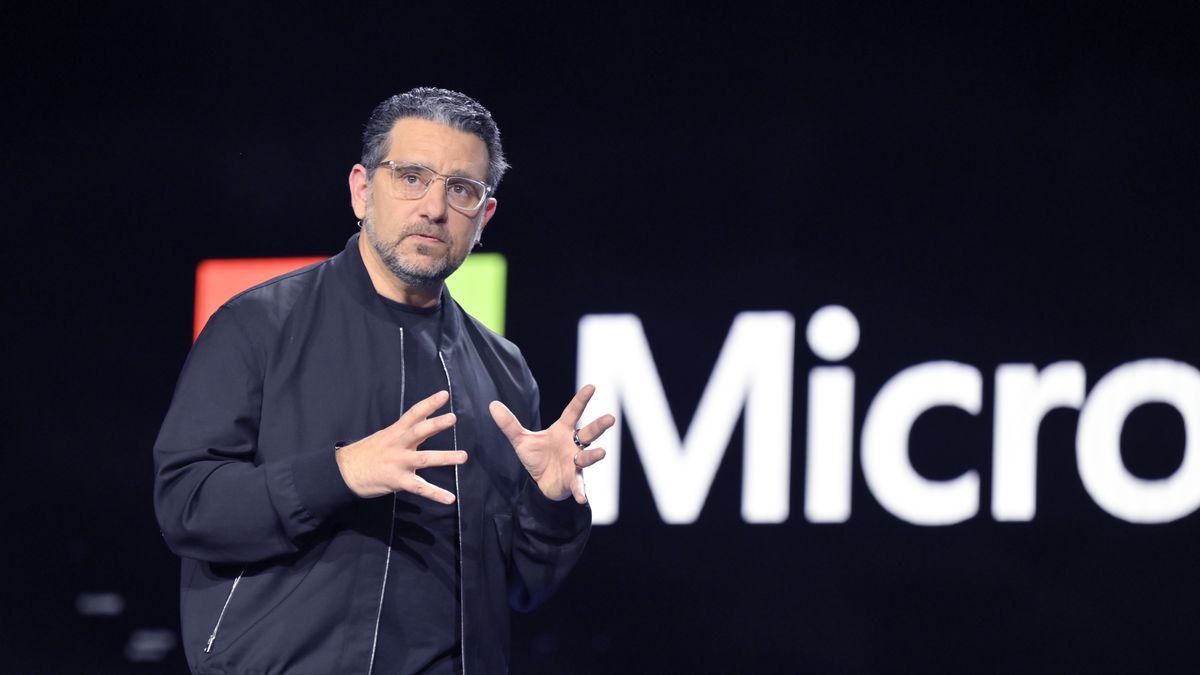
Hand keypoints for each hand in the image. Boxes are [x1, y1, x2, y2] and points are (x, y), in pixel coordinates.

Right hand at [335, 391, 467, 502]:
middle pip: (419, 432)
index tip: (444, 394)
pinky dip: (436, 494)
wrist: (344, 472)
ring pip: (424, 459)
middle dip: (435, 424)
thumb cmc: (367, 453)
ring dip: (445, 457)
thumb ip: (405, 429)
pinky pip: (420, 488)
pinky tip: (450, 498)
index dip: (429, 403)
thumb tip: (424, 416)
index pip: (413, 414)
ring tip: (463, 456)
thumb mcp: (384, 436)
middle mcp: (398, 445)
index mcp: (395, 432)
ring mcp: (398, 463)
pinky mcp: (397, 481)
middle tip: (453, 418)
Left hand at [489, 384, 615, 503]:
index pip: (573, 412)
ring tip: (602, 453)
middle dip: (599, 426)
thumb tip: (492, 404)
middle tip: (611, 418)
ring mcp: (575, 463)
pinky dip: (580, 491)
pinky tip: (582, 498)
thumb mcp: (522, 440)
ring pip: (588, 457)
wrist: (540, 482)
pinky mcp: (573, 480)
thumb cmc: (538, 456)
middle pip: (589, 433)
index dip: (582, 400)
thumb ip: (509, 424)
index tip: (592, 386)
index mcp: (563, 431)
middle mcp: (573, 445)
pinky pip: (578, 484)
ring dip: (594, 456)